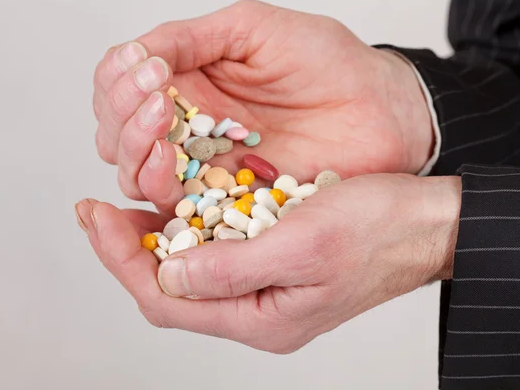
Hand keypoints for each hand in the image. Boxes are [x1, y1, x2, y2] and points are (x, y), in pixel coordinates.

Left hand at [74, 173, 459, 352]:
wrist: (423, 224)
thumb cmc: (378, 230)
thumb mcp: (304, 244)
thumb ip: (232, 269)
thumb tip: (168, 274)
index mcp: (261, 318)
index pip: (167, 298)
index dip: (122, 259)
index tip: (95, 216)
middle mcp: (256, 310)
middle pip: (171, 289)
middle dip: (128, 250)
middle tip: (98, 210)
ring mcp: (265, 288)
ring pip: (190, 271)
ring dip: (154, 239)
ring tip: (125, 205)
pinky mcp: (273, 264)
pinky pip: (216, 254)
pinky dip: (188, 229)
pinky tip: (175, 203)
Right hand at [91, 0, 432, 213]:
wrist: (380, 111)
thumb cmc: (327, 61)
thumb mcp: (254, 29)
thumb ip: (190, 39)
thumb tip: (134, 55)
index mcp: (188, 78)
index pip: (118, 85)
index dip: (118, 82)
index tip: (151, 72)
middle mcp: (187, 124)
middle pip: (117, 133)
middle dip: (124, 120)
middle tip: (158, 102)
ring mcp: (203, 163)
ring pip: (136, 171)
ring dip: (135, 153)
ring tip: (165, 133)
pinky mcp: (224, 197)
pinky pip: (174, 203)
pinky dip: (159, 186)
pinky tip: (173, 163)